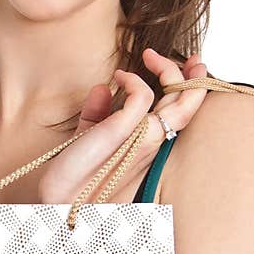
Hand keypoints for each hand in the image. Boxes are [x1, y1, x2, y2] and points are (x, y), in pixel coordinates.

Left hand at [36, 49, 208, 203]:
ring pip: (178, 101)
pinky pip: (142, 96)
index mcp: (148, 145)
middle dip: (194, 77)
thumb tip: (103, 88)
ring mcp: (142, 139)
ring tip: (149, 56)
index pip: (181, 115)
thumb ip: (98, 113)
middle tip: (191, 57)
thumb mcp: (89, 136)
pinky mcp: (124, 132)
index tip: (188, 67)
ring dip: (168, 70)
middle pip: (188, 106)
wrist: (59, 197)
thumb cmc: (75, 172)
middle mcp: (152, 143)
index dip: (189, 91)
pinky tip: (118, 77)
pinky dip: (134, 80)